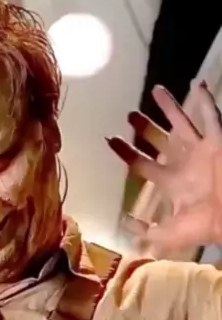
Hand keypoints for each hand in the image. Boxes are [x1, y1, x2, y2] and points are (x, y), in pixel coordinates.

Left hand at [106, 83, 221, 256]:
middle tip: (129, 114)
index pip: (142, 164)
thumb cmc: (205, 225)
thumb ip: (147, 233)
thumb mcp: (170, 234)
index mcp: (172, 182)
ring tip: (156, 89)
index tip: (109, 139)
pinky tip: (198, 85)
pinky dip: (205, 101)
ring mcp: (201, 151)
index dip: (126, 152)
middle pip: (160, 140)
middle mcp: (184, 163)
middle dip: (145, 127)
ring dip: (170, 107)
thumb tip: (123, 226)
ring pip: (183, 123)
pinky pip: (212, 117)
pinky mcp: (218, 142)